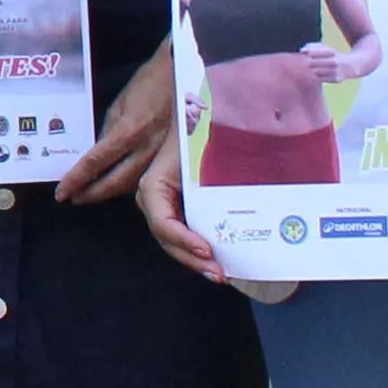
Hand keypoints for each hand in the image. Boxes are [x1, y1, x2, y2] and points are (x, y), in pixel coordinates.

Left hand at [59, 59, 170, 202]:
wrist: (183, 76)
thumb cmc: (149, 83)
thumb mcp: (120, 104)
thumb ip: (108, 131)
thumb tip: (96, 155)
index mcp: (129, 131)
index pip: (95, 162)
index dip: (76, 179)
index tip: (63, 191)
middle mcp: (146, 148)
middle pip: (115, 182)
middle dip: (92, 193)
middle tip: (75, 198)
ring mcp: (162, 155)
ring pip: (133, 185)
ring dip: (110, 192)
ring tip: (91, 194)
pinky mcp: (174, 157)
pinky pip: (148, 176)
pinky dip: (130, 184)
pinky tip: (118, 185)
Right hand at [129, 133, 223, 276]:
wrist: (190, 115)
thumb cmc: (195, 129)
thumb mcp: (199, 152)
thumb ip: (210, 176)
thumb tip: (234, 203)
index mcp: (153, 185)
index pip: (162, 221)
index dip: (182, 239)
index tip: (206, 249)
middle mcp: (154, 199)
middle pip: (168, 238)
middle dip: (192, 259)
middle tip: (218, 273)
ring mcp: (165, 206)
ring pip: (175, 241)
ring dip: (196, 259)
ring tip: (220, 273)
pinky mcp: (178, 208)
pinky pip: (185, 233)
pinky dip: (199, 249)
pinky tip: (218, 259)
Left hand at [293, 40, 352, 83]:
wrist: (350, 66)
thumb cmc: (332, 55)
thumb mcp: (324, 47)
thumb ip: (311, 46)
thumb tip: (302, 51)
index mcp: (330, 52)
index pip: (314, 52)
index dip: (308, 53)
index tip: (305, 54)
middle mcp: (334, 61)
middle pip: (313, 63)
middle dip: (307, 63)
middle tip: (306, 64)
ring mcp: (336, 71)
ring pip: (316, 72)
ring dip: (311, 71)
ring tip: (310, 69)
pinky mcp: (336, 79)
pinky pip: (320, 79)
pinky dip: (316, 77)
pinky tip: (316, 75)